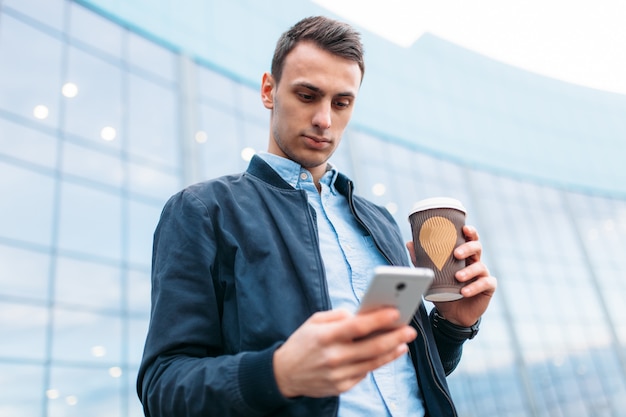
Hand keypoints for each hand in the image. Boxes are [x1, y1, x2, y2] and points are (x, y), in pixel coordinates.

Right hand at [273, 308, 416, 397]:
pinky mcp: (341, 387)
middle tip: (410, 330)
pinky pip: (364, 373)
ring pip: (373, 363)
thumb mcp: (313, 321)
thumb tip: (360, 315)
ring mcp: (338, 374)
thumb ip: (337, 316)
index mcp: (325, 336)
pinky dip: (378, 363)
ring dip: (392, 352)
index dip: (379, 320)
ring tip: (404, 342)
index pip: (358, 327)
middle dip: (394, 337)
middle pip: (372, 347)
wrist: (284, 374)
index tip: (396, 312)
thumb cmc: (302, 343)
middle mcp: (333, 356)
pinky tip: (388, 354)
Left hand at [407, 225, 496, 326]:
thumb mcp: (432, 274)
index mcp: (463, 255)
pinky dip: (474, 287)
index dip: (470, 232)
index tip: (464, 228)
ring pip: (480, 266)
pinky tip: (464, 292)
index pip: (469, 239)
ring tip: (458, 277)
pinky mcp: (488, 287)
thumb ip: (422, 260)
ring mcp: (483, 274)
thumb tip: (409, 243)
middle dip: (468, 248)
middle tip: (456, 254)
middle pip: (477, 247)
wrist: (452, 313)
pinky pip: (485, 283)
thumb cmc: (443, 289)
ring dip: (469, 271)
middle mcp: (474, 261)